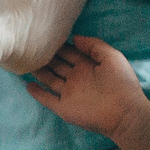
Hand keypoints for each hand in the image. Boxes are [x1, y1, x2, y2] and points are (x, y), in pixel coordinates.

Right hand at [22, 36, 149, 140]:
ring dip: (39, 71)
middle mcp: (76, 77)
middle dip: (46, 56)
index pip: (70, 53)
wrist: (124, 113)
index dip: (59, 45)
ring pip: (50, 79)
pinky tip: (27, 84)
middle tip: (32, 46)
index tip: (46, 36)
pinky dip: (37, 93)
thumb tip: (74, 38)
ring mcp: (69, 93)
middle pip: (57, 65)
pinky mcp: (64, 107)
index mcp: (87, 65)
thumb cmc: (121, 82)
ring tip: (25, 61)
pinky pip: (47, 99)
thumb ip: (93, 45)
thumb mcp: (112, 56)